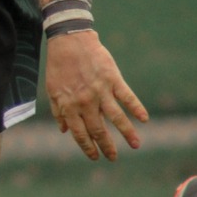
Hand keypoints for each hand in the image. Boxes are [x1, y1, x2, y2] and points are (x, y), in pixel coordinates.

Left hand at [44, 30, 146, 161]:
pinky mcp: (113, 78)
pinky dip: (137, 108)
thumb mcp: (52, 90)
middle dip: (107, 146)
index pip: (80, 133)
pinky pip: (127, 96)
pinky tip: (144, 119)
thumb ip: (58, 111)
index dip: (88, 147)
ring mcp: (100, 90)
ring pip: (117, 117)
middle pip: (99, 130)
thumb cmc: (59, 65)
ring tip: (136, 145)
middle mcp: (85, 102)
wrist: (69, 39)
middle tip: (114, 157)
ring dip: (127, 133)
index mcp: (69, 105)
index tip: (95, 157)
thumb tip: (64, 131)